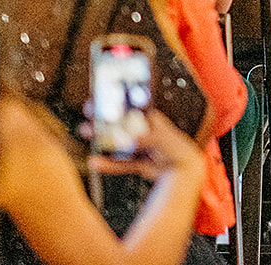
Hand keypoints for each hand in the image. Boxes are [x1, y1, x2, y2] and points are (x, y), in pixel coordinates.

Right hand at [88, 109, 204, 181]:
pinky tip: (96, 163)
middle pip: (120, 126)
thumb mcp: (160, 139)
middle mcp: (143, 131)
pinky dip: (109, 164)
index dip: (114, 105)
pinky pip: (120, 162)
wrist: (184, 169)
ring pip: (117, 143)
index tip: (98, 102)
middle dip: (103, 123)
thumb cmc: (176, 147)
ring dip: (102, 141)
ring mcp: (139, 146)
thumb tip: (125, 141)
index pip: (130, 109)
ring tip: (87, 135)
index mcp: (150, 119)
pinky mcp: (137, 162)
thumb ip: (143, 139)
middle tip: (87, 120)